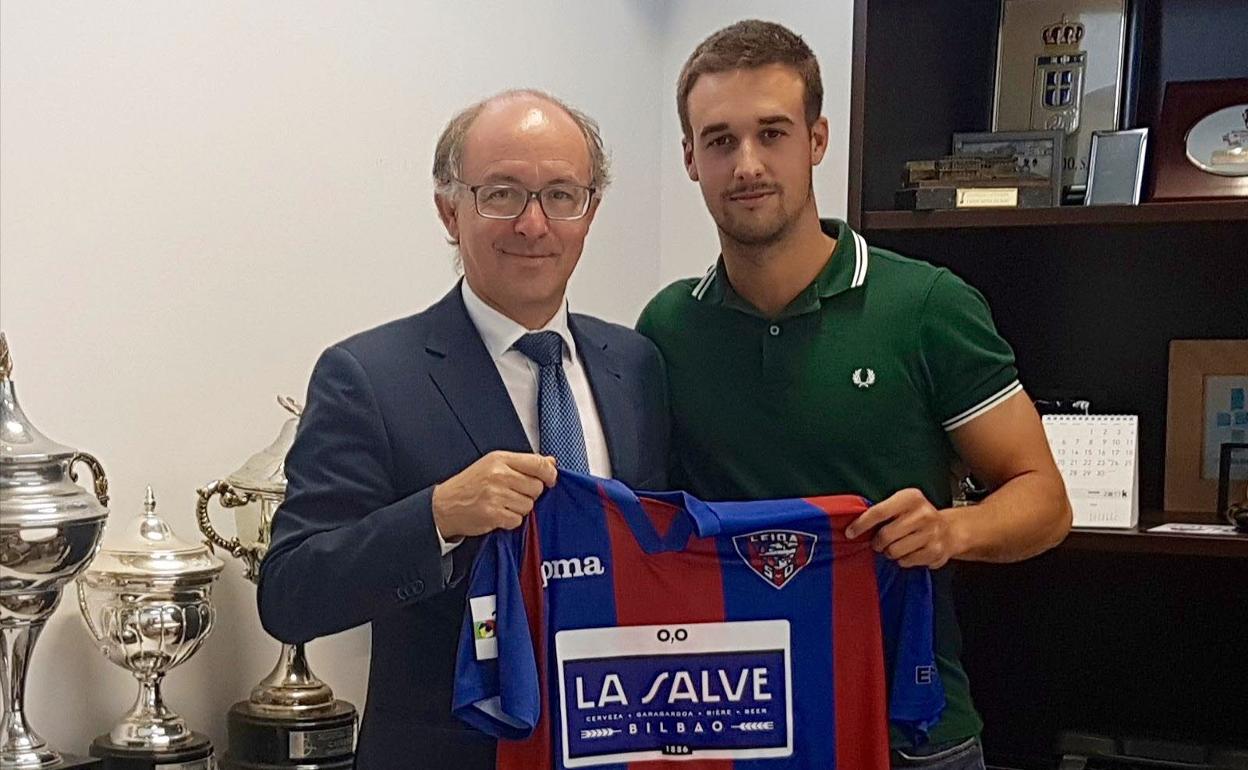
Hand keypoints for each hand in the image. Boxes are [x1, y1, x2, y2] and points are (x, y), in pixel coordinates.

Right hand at [432, 451, 557, 539]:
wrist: (445, 505)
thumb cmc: (470, 485)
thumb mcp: (493, 465)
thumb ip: (523, 463)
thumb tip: (551, 462)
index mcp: (500, 459)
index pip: (538, 463)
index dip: (550, 473)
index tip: (550, 480)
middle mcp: (498, 475)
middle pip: (537, 487)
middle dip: (530, 494)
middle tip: (514, 494)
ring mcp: (496, 495)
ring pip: (529, 505)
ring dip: (519, 508)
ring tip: (502, 504)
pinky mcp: (493, 514)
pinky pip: (518, 520)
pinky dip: (510, 520)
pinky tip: (498, 514)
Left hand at [844, 488, 963, 568]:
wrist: (950, 530)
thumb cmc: (917, 517)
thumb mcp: (902, 505)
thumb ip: (882, 512)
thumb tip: (855, 526)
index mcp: (911, 497)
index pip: (879, 512)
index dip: (861, 524)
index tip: (850, 533)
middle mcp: (923, 513)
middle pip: (885, 536)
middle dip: (877, 542)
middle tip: (879, 543)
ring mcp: (931, 533)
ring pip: (894, 551)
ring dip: (890, 552)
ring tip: (896, 546)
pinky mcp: (935, 551)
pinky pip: (906, 561)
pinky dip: (903, 559)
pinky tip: (910, 552)